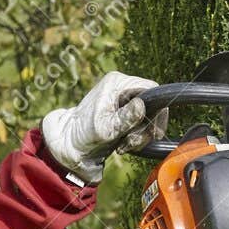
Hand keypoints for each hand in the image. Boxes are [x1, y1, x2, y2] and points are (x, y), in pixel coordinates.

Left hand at [41, 71, 167, 181]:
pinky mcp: (123, 111)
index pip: (151, 88)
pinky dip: (136, 135)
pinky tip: (124, 144)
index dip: (157, 110)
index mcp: (116, 83)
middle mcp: (121, 86)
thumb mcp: (107, 128)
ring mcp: (123, 98)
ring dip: (141, 135)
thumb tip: (142, 105)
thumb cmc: (84, 135)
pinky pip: (141, 122)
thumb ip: (126, 117)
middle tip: (134, 143)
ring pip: (148, 115)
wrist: (70, 145)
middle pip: (152, 103)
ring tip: (125, 146)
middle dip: (147, 127)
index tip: (153, 132)